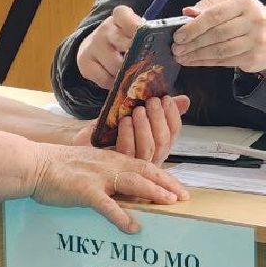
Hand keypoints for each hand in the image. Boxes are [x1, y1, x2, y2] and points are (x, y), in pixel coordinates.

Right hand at [28, 145, 188, 233]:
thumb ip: (103, 170)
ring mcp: (97, 178)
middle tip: (184, 197)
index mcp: (109, 158)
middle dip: (167, 184)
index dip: (164, 176)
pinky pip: (107, 206)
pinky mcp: (84, 191)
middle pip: (145, 171)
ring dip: (154, 193)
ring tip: (170, 204)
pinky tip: (133, 228)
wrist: (33, 164)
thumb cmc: (56, 166)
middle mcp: (108, 165)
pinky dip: (122, 217)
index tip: (179, 187)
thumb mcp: (85, 162)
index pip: (144, 164)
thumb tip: (116, 185)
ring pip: (133, 183)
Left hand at [67, 94, 190, 162]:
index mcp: (156, 147)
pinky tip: (125, 121)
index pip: (173, 133)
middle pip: (163, 141)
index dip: (173, 116)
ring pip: (149, 148)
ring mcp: (134, 167)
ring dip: (145, 126)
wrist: (81, 145)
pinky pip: (129, 151)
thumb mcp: (132, 117)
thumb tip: (185, 99)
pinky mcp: (117, 167)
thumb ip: (157, 110)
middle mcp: (149, 160)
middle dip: (159, 118)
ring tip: (138, 110)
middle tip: (151, 101)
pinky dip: (129, 134)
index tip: (166, 98)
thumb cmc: (106, 132)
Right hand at [75, 5, 143, 88]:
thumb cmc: (123, 40)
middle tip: (146, 64)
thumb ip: (147, 35)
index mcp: (118, 18)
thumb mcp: (134, 32)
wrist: (95, 46)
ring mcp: (93, 45)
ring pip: (114, 64)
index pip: (123, 15)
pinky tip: (118, 80)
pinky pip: (104, 78)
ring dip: (126, 73)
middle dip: (135, 55)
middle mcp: (104, 29)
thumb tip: (168, 47)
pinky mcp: (84, 62)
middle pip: (121, 42)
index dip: (134, 25)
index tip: (143, 35)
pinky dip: (113, 83)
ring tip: (133, 75)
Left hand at [172, 0, 265, 73]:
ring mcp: (256, 40)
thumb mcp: (229, 1)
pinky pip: (224, 61)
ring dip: (197, 55)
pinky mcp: (253, 57)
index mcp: (245, 2)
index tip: (178, 34)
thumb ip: (209, 4)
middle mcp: (254, 20)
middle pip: (217, 34)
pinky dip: (205, 62)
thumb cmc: (244, 15)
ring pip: (220, 50)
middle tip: (176, 48)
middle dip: (192, 42)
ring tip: (181, 56)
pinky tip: (193, 61)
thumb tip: (188, 12)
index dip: (194, 26)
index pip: (215, 15)